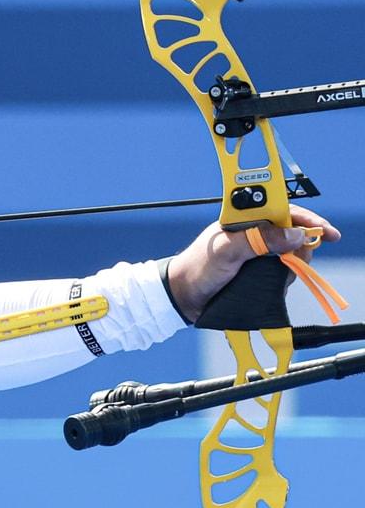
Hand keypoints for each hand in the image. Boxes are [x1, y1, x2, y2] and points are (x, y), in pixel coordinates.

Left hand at [166, 205, 340, 322]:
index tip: (326, 232)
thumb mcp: (227, 251)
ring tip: (284, 274)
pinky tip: (277, 284)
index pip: (283, 210)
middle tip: (301, 260)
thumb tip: (294, 235)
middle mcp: (252, 233)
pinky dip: (285, 277)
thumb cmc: (197, 268)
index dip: (306, 219)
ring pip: (290, 253)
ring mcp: (255, 252)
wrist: (182, 296)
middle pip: (292, 232)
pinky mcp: (256, 270)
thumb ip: (258, 240)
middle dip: (302, 245)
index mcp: (243, 219)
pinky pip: (282, 271)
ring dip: (293, 264)